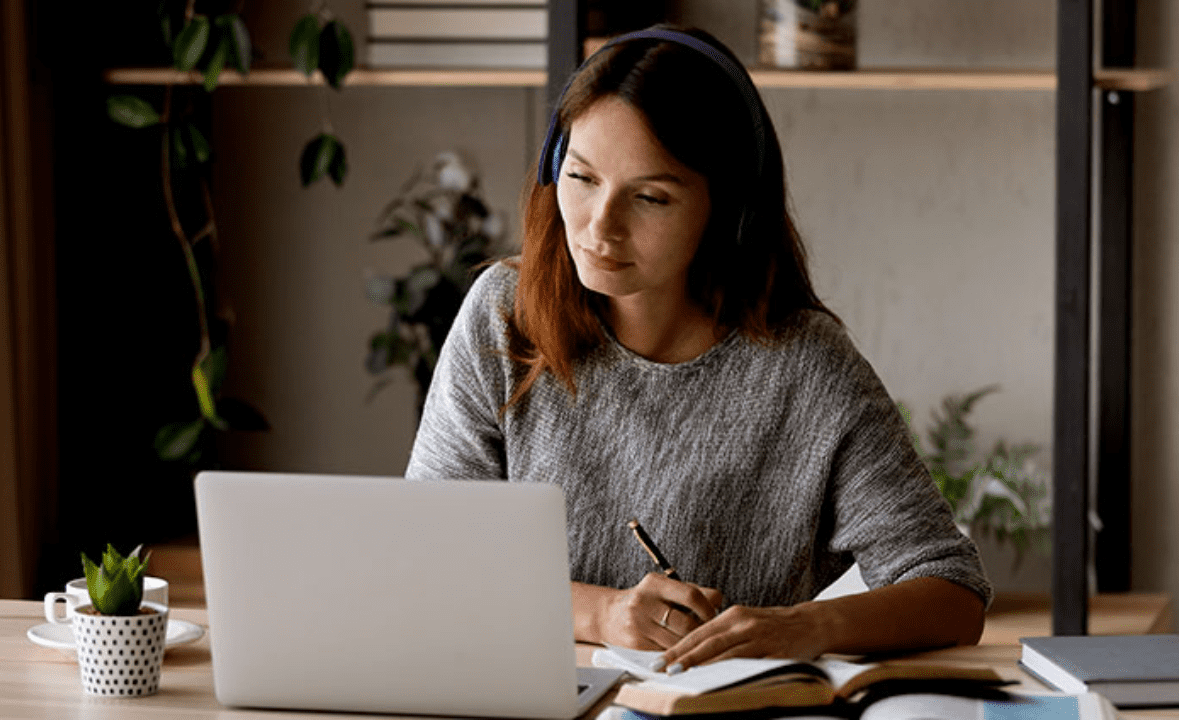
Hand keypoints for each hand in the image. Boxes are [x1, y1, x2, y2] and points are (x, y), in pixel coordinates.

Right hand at [591, 573, 724, 650]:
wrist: (610, 615)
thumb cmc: (648, 601)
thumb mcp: (666, 589)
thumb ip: (693, 592)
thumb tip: (720, 602)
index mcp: (654, 583)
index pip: (691, 595)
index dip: (708, 609)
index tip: (714, 616)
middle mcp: (643, 602)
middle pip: (686, 623)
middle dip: (701, 632)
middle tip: (709, 635)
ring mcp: (638, 624)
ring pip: (678, 642)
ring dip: (692, 646)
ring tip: (698, 645)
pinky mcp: (635, 644)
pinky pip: (666, 654)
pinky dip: (678, 655)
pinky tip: (684, 654)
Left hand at [657, 603, 826, 671]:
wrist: (811, 623)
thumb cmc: (775, 625)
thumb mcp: (746, 622)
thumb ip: (723, 633)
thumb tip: (694, 650)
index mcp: (733, 615)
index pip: (699, 632)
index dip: (677, 646)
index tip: (659, 659)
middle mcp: (743, 623)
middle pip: (706, 641)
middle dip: (681, 656)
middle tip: (661, 668)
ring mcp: (758, 637)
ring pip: (723, 652)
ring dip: (700, 664)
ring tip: (680, 673)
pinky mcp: (772, 651)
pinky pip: (746, 662)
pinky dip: (729, 670)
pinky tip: (716, 678)